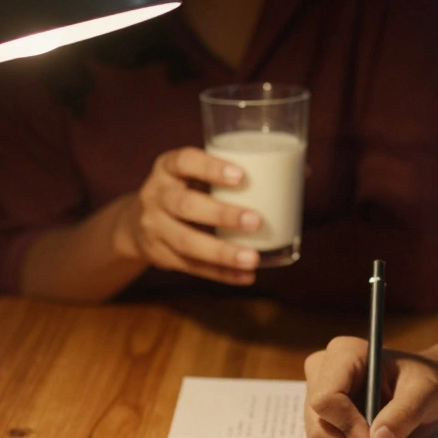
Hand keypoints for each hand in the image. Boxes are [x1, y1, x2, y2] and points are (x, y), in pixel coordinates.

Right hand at [115, 147, 263, 284]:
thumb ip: (230, 173)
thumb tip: (301, 173)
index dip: (210, 167)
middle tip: (256, 221)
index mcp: (166, 168)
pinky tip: (246, 275)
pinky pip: (192, 267)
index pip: (184, 161)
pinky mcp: (161, 256)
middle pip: (185, 205)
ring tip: (253, 258)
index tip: (240, 175)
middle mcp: (155, 196)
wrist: (136, 222)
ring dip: (222, 252)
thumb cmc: (183, 190)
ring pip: (187, 242)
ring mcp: (155, 229)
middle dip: (221, 214)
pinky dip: (221, 274)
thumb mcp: (193, 174)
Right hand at [304, 337, 437, 437]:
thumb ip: (404, 413)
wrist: (422, 391)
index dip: (348, 426)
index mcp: (343, 354)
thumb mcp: (426, 391)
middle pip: (319, 428)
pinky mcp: (323, 424)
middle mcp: (322, 375)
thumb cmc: (423, 381)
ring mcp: (317, 402)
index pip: (326, 398)